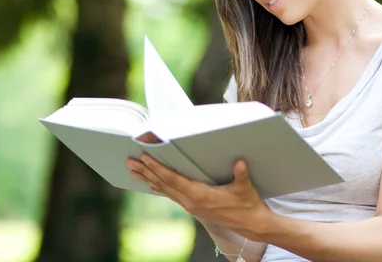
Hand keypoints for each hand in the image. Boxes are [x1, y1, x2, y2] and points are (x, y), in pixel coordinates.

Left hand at [126, 153, 271, 239]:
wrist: (251, 224)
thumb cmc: (248, 204)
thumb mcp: (245, 187)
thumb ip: (240, 174)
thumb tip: (239, 162)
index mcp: (200, 195)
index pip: (173, 179)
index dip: (158, 168)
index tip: (145, 158)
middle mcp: (191, 201)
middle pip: (164, 184)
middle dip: (146, 171)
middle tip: (130, 162)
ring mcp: (191, 206)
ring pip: (165, 190)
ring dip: (149, 179)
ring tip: (134, 171)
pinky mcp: (194, 207)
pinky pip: (172, 195)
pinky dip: (160, 187)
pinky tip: (151, 183)